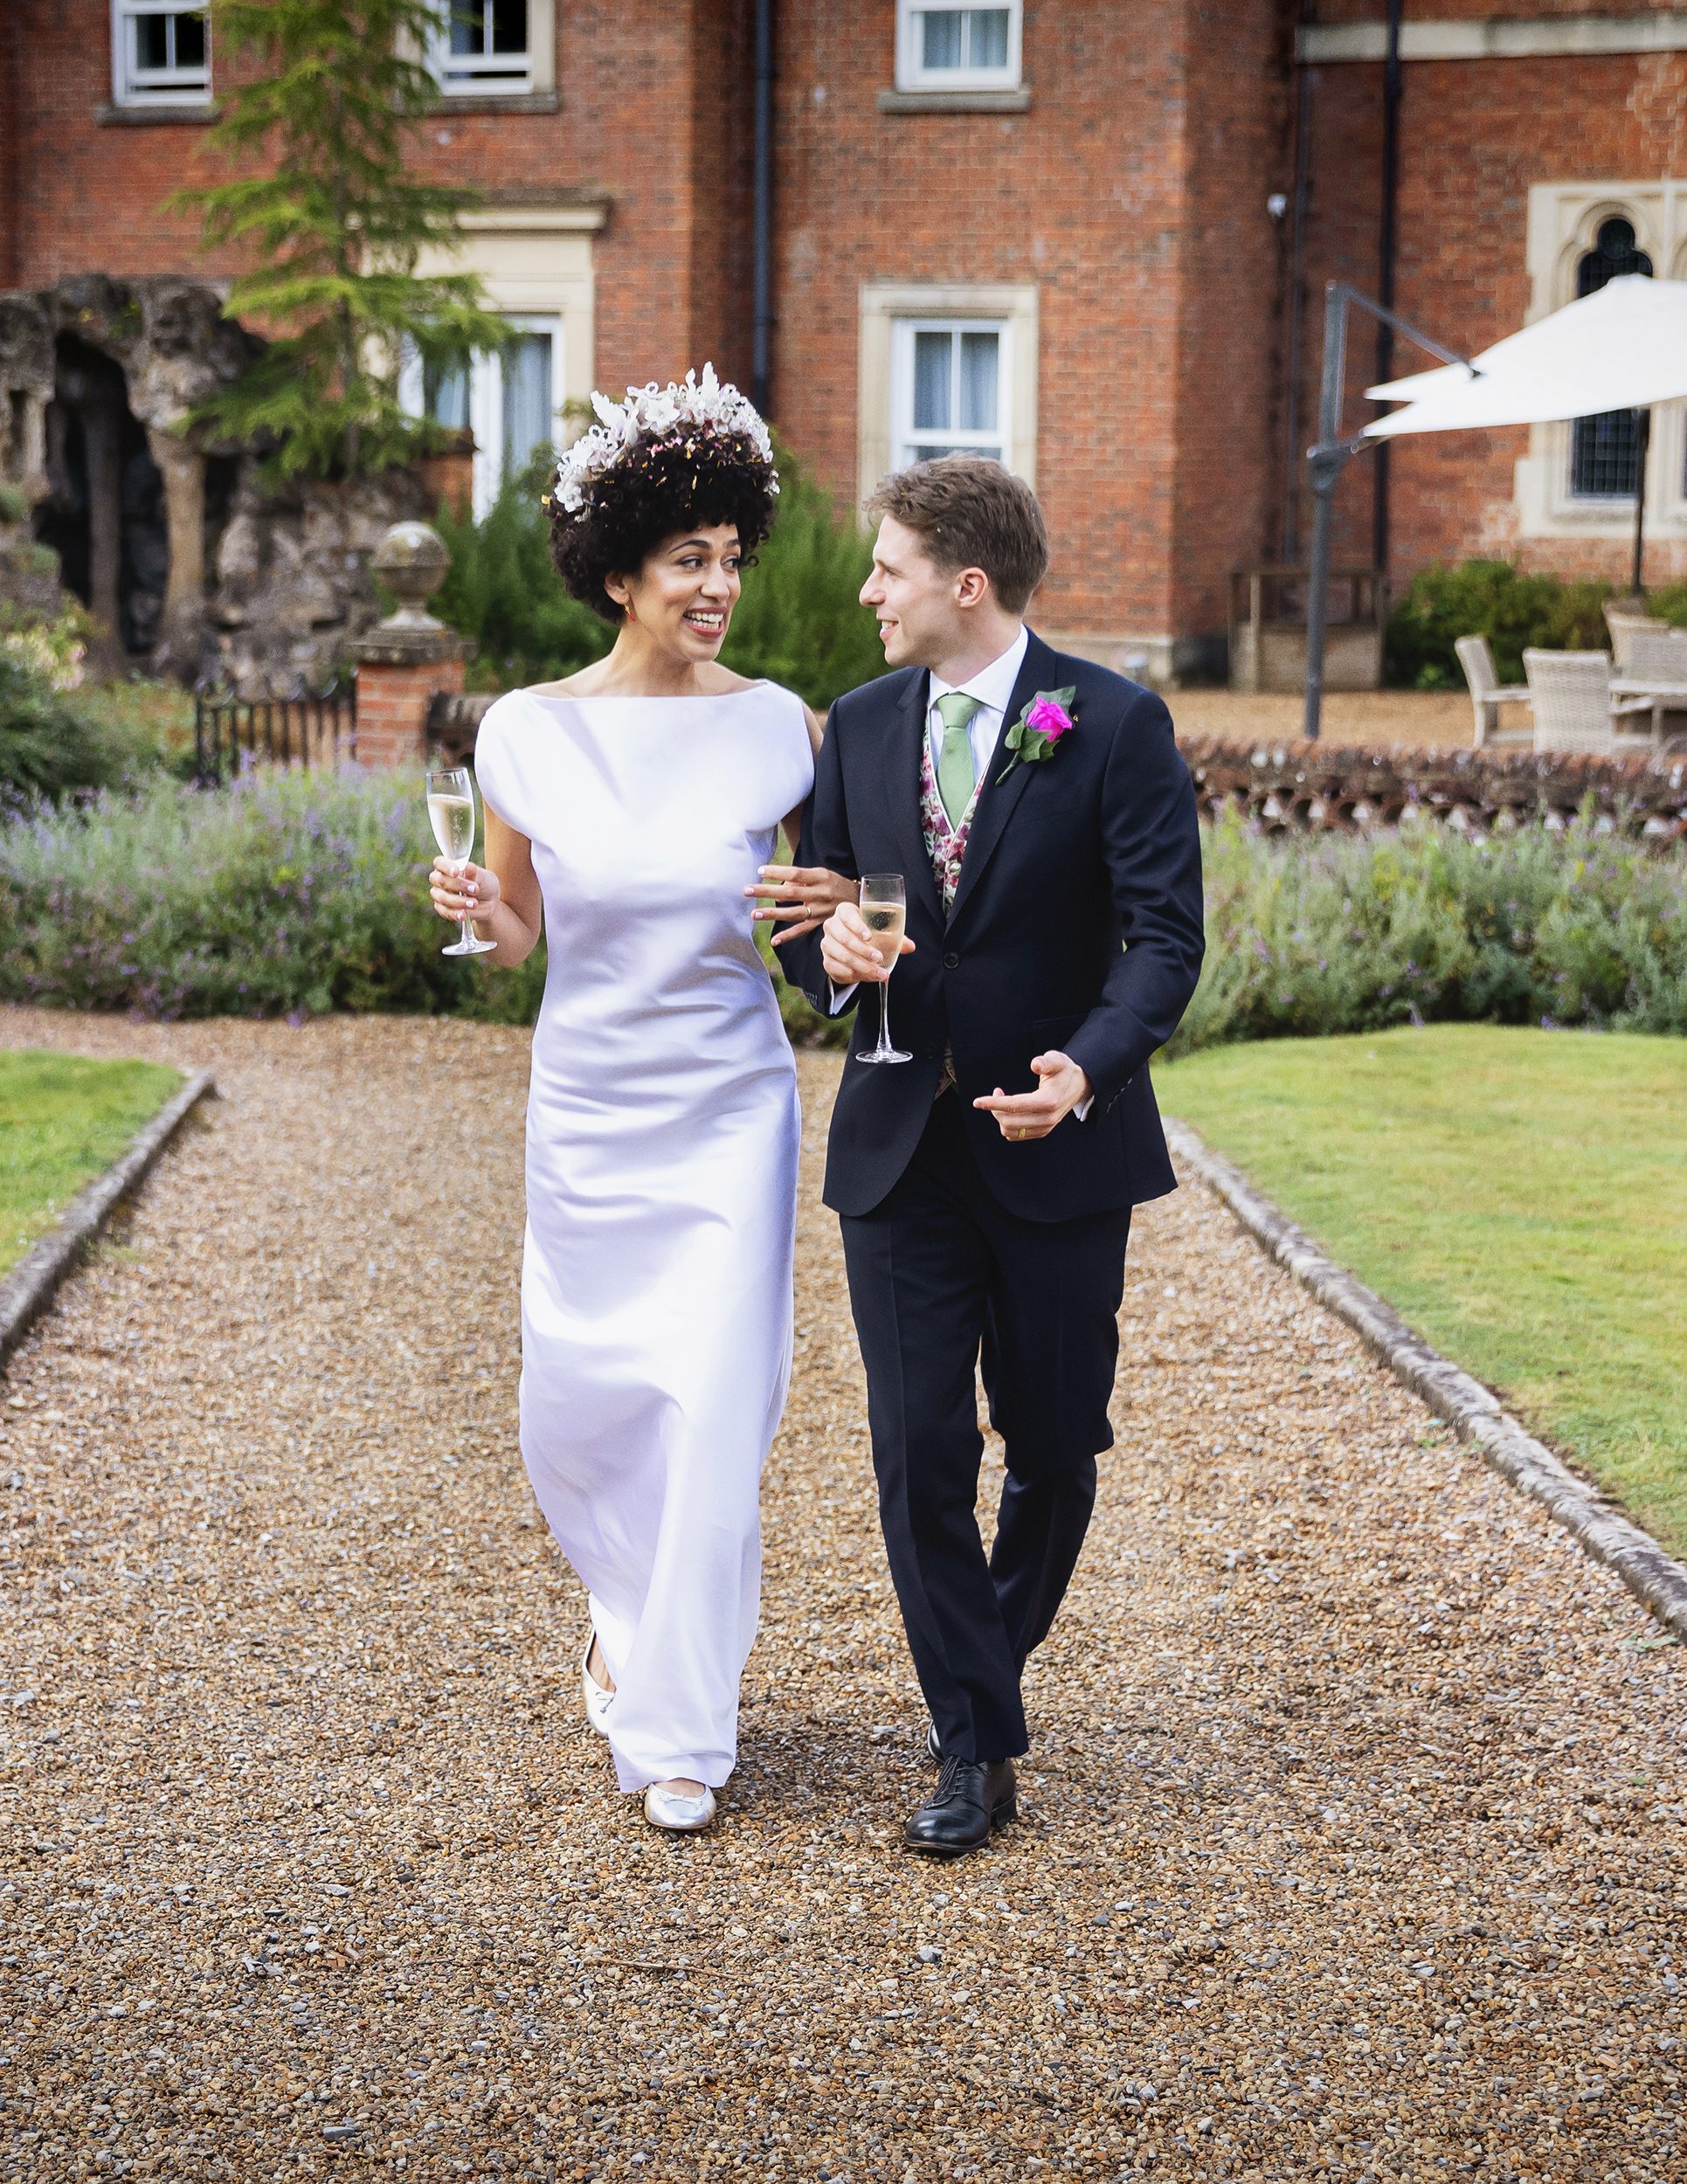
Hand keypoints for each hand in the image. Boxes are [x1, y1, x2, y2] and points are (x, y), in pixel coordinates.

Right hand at [429, 856, 499, 924]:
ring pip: (442, 897)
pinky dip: (455, 913)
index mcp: (448, 867)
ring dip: (458, 901)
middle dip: (458, 885)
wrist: (490, 903)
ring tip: (474, 904)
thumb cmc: (485, 885)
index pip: (439, 863)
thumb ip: (475, 873)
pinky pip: (445, 912)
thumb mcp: (484, 877)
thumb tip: (468, 866)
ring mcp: (440, 895)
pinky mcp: (443, 909)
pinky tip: (463, 915)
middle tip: (475, 889)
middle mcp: (440, 880)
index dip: (446, 867)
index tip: (456, 872)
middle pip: (440, 880)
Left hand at [743, 864, 859, 944]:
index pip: (796, 873)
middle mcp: (821, 893)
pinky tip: (774, 940)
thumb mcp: (821, 875)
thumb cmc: (834, 884)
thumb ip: (800, 879)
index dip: (778, 872)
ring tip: (754, 914)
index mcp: (821, 877)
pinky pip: (803, 930)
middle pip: (790, 892)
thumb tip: (779, 891)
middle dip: (767, 891)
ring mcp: (822, 910)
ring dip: (773, 914)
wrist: (860, 902)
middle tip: (746, 890)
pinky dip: (788, 936)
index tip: (759, 871)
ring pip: (794, 913)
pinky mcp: (822, 923)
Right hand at [820, 899, 913, 986]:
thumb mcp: (882, 933)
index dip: (858, 927)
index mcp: (845, 912)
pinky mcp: (826, 960)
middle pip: (844, 938)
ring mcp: (827, 944)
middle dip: (864, 951)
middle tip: (879, 959)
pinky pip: (837, 969)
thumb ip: (896, 938)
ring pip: (842, 956)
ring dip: (862, 966)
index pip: (848, 916)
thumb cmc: (869, 935)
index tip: (870, 937)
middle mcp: (832, 926)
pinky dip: (854, 975)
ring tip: (879, 974)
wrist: (852, 948)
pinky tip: (867, 977)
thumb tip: (910, 946)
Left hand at [973, 1051, 1091, 1141]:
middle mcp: (1047, 1118)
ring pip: (1009, 1130)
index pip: (1015, 1106)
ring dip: (1000, 1115)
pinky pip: (1016, 1134)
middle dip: (995, 1108)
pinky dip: (1006, 1123)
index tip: (977, 1102)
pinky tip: (1009, 1110)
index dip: (994, 1103)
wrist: (1079, 1086)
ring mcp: (1045, 1127)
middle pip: (1009, 1120)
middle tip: (997, 1091)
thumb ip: (1046, 1061)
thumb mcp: (1058, 1060)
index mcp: (1049, 1101)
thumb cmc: (1064, 1071)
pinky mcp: (1042, 1131)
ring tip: (1002, 1099)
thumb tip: (1035, 1064)